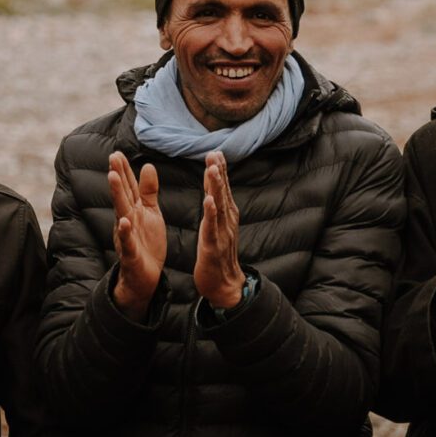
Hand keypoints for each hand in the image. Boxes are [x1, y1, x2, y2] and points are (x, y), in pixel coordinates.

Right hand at [108, 152, 165, 317]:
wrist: (145, 276)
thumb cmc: (147, 243)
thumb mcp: (150, 213)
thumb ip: (148, 191)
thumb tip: (148, 165)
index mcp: (134, 210)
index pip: (128, 187)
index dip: (124, 171)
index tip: (118, 152)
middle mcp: (127, 220)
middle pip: (122, 195)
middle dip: (118, 176)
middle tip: (113, 156)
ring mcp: (127, 236)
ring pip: (121, 213)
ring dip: (117, 195)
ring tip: (113, 177)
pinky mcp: (131, 254)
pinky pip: (127, 242)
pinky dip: (125, 232)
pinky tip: (123, 222)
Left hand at [193, 150, 244, 310]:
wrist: (225, 285)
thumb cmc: (218, 254)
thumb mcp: (217, 226)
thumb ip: (216, 206)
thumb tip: (213, 186)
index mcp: (226, 215)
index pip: (221, 189)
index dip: (219, 171)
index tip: (215, 152)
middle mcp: (227, 221)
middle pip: (222, 193)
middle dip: (218, 173)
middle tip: (214, 153)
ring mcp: (222, 233)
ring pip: (219, 206)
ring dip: (216, 187)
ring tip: (212, 170)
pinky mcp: (214, 246)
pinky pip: (212, 227)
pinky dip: (211, 213)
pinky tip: (208, 201)